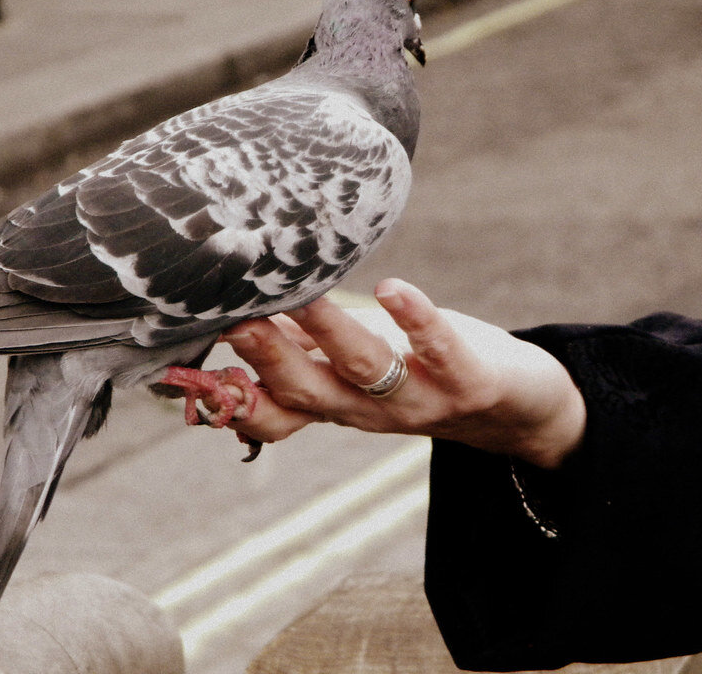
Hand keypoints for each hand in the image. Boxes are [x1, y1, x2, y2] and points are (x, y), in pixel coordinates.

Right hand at [220, 279, 585, 468]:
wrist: (515, 408)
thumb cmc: (422, 372)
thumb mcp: (355, 367)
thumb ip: (302, 350)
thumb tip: (235, 321)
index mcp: (335, 404)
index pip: (271, 413)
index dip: (230, 396)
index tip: (186, 360)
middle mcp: (368, 410)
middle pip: (309, 391)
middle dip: (268, 358)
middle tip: (230, 319)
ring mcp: (419, 399)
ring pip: (365, 371)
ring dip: (330, 335)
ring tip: (301, 296)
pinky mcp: (468, 380)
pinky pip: (440, 350)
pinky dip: (417, 320)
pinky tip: (395, 288)